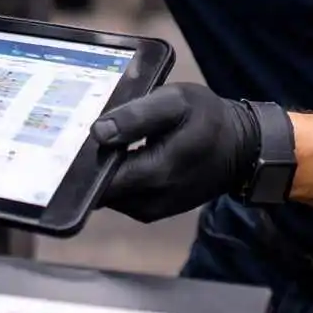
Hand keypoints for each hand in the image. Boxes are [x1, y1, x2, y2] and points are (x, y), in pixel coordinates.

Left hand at [90, 83, 263, 222]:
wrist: (240, 148)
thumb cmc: (208, 118)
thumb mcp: (175, 101)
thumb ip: (135, 116)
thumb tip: (98, 132)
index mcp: (157, 173)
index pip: (101, 179)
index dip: (81, 160)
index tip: (71, 139)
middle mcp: (150, 201)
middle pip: (99, 188)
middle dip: (89, 163)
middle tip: (82, 133)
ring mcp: (150, 210)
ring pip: (107, 194)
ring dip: (102, 170)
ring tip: (106, 139)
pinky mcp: (151, 210)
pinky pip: (120, 196)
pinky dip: (115, 176)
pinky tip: (118, 152)